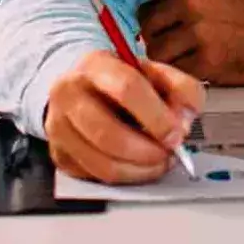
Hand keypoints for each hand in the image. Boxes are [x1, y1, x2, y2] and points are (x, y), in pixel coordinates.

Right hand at [44, 50, 204, 183]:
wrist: (85, 87)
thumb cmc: (122, 81)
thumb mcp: (156, 73)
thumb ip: (181, 89)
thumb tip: (185, 120)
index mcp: (95, 65)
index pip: (126, 88)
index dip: (156, 116)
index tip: (176, 134)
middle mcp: (69, 94)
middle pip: (108, 133)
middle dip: (147, 151)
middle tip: (169, 153)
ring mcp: (59, 126)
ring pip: (102, 163)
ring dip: (139, 170)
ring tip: (158, 162)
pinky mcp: (59, 154)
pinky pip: (96, 177)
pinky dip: (124, 177)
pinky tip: (138, 165)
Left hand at [140, 0, 243, 84]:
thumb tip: (147, 12)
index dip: (149, 17)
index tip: (156, 27)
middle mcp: (190, 1)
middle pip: (145, 24)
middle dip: (153, 38)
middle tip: (169, 47)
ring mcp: (197, 31)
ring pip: (155, 51)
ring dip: (165, 60)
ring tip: (183, 59)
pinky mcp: (206, 60)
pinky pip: (174, 70)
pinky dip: (180, 74)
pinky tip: (196, 68)